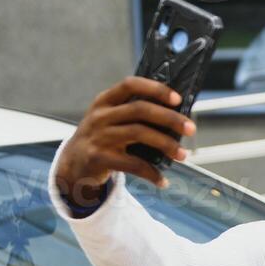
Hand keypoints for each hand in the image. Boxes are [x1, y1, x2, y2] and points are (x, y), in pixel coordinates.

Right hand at [54, 76, 196, 204]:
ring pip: (139, 134)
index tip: (178, 99)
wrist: (73, 164)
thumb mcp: (111, 120)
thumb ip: (135, 114)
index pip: (130, 84)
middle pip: (140, 110)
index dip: (155, 89)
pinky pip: (132, 164)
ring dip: (166, 145)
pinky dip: (151, 174)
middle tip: (191, 128)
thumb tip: (177, 118)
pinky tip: (163, 181)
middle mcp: (100, 116)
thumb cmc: (102, 139)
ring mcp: (98, 136)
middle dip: (170, 118)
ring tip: (183, 155)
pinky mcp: (99, 158)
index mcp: (105, 101)